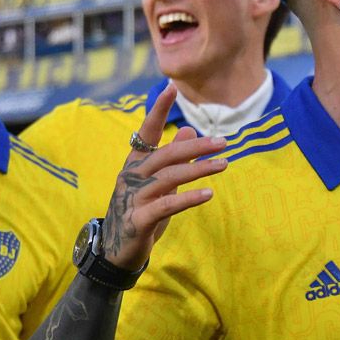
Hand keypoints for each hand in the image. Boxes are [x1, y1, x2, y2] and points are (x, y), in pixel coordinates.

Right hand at [100, 84, 226, 270]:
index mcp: (135, 163)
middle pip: (165, 155)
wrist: (116, 251)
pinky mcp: (138, 220)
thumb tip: (191, 131)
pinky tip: (208, 193)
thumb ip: (173, 158)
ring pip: (168, 177)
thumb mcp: (159, 183)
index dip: (158, 110)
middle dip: (195, 147)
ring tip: (223, 164)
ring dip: (198, 169)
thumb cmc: (141, 211)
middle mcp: (131, 176)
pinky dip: (188, 198)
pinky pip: (166, 205)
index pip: (146, 131)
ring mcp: (133, 197)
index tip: (171, 87)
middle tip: (223, 142)